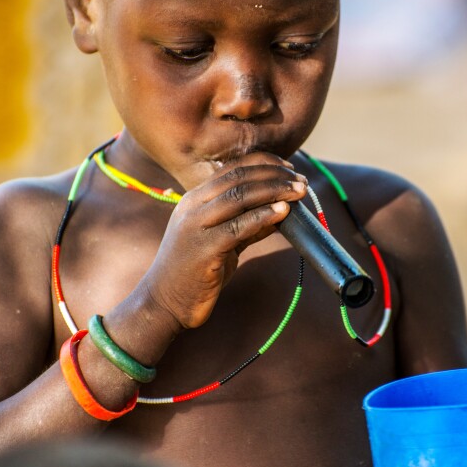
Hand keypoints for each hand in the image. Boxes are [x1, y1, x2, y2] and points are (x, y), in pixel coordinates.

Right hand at [143, 152, 306, 328]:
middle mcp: (193, 206)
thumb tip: (281, 211)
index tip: (290, 169)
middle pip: (239, 178)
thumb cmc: (195, 272)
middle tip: (302, 181)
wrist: (164, 302)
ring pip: (239, 197)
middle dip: (275, 176)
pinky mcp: (203, 249)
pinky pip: (238, 227)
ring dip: (274, 191)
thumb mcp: (222, 241)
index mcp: (195, 199)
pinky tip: (283, 213)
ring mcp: (195, 226)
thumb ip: (247, 224)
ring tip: (299, 192)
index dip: (265, 164)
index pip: (233, 168)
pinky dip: (263, 217)